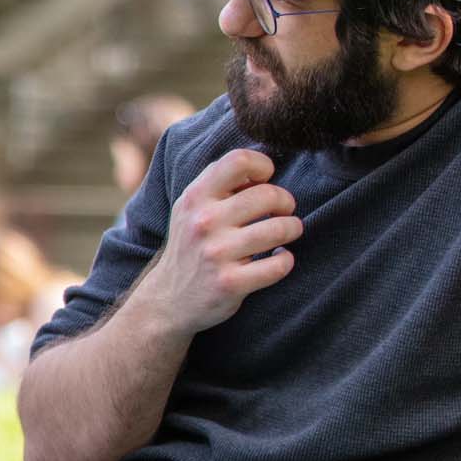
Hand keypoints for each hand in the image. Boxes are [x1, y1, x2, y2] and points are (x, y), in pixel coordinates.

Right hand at [136, 148, 301, 333]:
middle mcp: (203, 222)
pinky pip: (278, 265)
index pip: (239, 160)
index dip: (263, 166)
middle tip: (283, 211)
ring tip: (287, 233)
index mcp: (195, 197)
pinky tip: (277, 259)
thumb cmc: (191, 245)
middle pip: (268, 194)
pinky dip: (285, 260)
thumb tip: (262, 166)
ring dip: (292, 229)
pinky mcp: (230, 283)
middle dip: (286, 202)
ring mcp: (216, 253)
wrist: (167, 299)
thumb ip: (219, 183)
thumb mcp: (190, 208)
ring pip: (280, 229)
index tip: (265, 180)